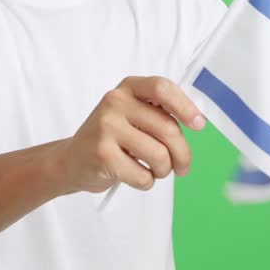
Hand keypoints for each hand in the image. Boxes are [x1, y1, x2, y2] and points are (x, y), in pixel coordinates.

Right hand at [58, 76, 206, 193]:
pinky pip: (143, 175)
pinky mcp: (102, 154)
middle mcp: (116, 102)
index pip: (162, 88)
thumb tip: (197, 121)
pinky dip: (147, 182)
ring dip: (164, 170)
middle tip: (183, 167)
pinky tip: (138, 176)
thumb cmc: (112, 138)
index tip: (199, 125)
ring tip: (156, 171)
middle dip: (182, 154)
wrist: (71, 160)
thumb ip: (159, 112)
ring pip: (159, 155)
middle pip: (168, 128)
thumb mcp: (133, 114)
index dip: (185, 106)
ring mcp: (106, 127)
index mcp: (128, 88)